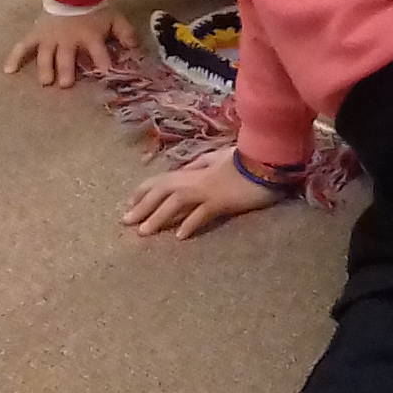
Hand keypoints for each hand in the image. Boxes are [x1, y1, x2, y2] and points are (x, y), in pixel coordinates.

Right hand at [4, 9, 134, 87]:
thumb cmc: (95, 9)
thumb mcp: (115, 19)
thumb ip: (125, 34)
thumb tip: (135, 48)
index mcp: (89, 37)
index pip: (99, 52)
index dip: (103, 62)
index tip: (105, 73)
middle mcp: (68, 40)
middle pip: (67, 57)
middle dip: (67, 71)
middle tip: (65, 84)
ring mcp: (50, 38)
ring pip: (46, 55)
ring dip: (46, 69)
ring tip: (46, 81)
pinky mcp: (36, 34)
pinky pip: (23, 46)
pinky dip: (15, 57)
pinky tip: (8, 70)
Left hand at [121, 146, 282, 239]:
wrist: (268, 160)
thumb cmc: (245, 158)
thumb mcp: (217, 156)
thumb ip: (199, 164)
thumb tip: (183, 170)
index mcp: (193, 169)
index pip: (160, 180)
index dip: (143, 192)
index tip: (130, 205)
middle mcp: (195, 179)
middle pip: (161, 191)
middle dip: (141, 207)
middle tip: (125, 222)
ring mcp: (208, 190)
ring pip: (175, 203)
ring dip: (157, 217)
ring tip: (144, 232)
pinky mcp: (222, 201)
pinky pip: (201, 214)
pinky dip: (189, 224)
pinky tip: (179, 236)